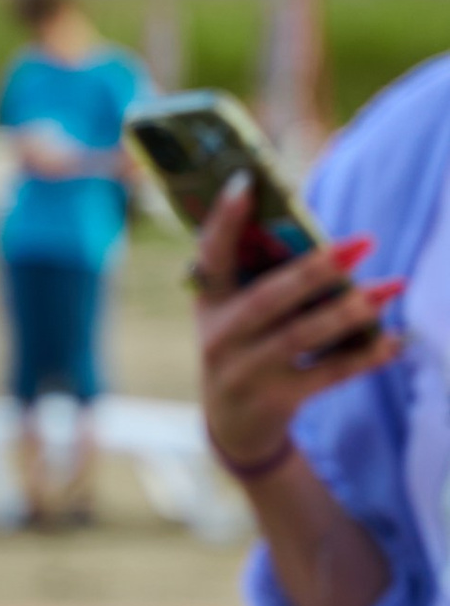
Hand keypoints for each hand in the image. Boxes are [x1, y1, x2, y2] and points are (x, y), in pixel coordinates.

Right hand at [193, 182, 401, 469]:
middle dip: (315, 269)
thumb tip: (327, 245)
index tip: (245, 181)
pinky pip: (328, 375)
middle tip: (362, 242)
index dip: (224, 219)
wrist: (232, 424)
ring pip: (301, 337)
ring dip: (349, 311)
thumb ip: (263, 278)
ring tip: (389, 288)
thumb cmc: (244, 347)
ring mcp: (245, 372)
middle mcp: (220, 337)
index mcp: (209, 302)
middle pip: (268, 299)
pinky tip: (396, 340)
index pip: (210, 254)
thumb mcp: (234, 313)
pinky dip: (365, 357)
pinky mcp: (275, 401)